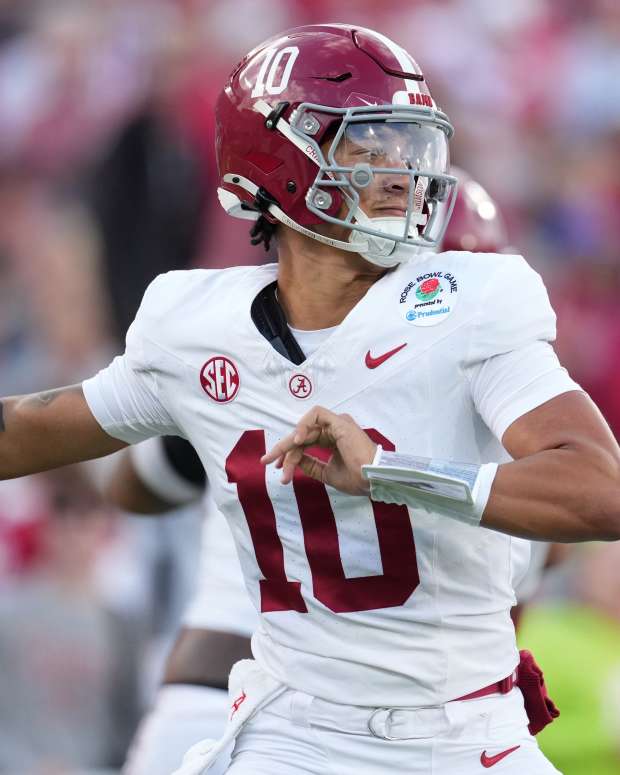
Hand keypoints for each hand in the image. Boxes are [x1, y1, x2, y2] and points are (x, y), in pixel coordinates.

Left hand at [260, 405, 376, 494]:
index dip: (289, 455)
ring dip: (290, 444)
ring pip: (305, 428)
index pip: (305, 443)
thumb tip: (294, 460)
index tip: (278, 469)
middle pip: (302, 436)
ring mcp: (337, 424)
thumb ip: (311, 464)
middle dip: (283, 450)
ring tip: (282, 461)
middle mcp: (334, 430)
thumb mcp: (326, 472)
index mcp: (333, 440)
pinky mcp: (339, 421)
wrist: (372, 480)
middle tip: (268, 461)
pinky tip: (297, 442)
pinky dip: (304, 425)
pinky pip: (317, 415)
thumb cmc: (357, 478)